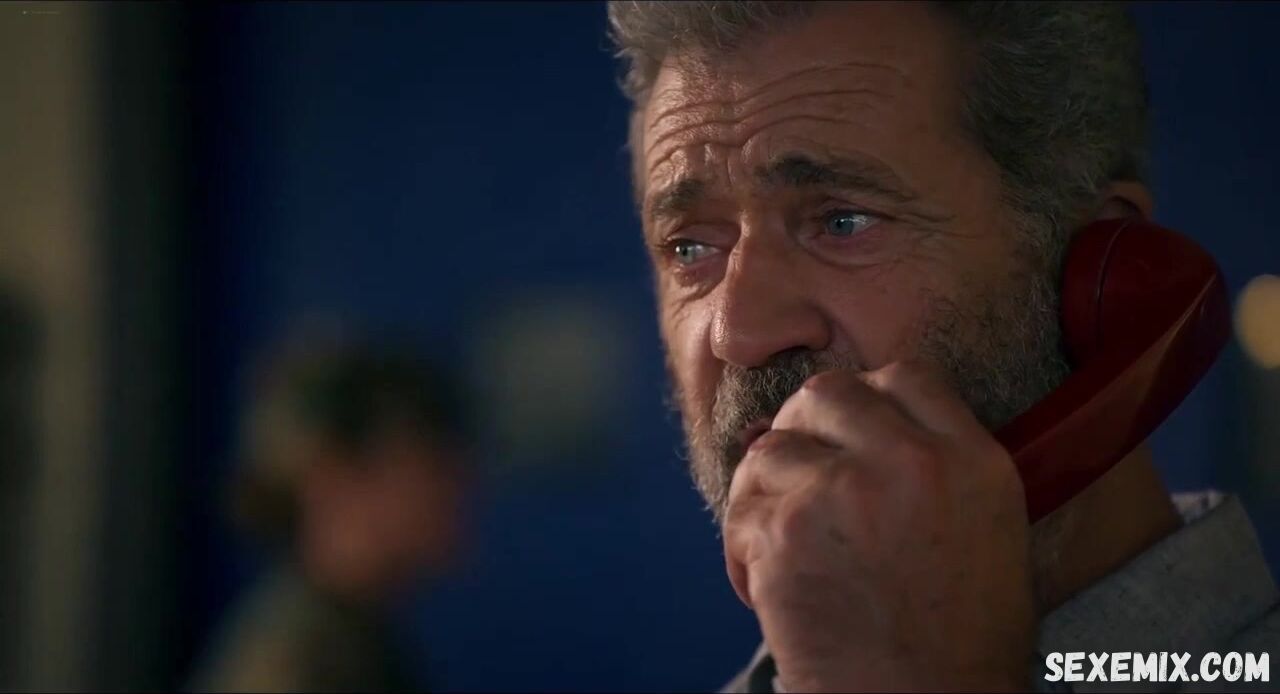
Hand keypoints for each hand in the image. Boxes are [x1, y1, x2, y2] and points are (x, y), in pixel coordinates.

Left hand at [722, 361, 1034, 691]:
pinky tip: (769, 586)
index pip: (906, 377)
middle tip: (802, 475)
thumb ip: (938, 464)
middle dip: (803, 428)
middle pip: (827, 393)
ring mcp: (841, 493)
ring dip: (765, 492)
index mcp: (971, 460)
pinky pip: (740, 512)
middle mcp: (909, 462)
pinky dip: (743, 548)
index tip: (851, 432)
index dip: (870, 399)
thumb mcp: (990, 531)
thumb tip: (867, 424)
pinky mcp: (783, 535)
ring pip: (769, 450)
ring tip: (784, 543)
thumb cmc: (960, 643)